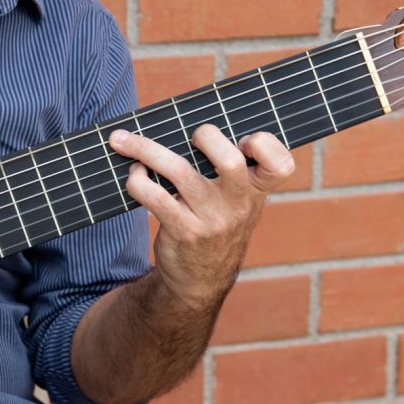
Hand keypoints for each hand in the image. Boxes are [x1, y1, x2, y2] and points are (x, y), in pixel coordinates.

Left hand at [108, 124, 294, 310]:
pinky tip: (135, 174)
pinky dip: (138, 179)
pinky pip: (154, 196)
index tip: (245, 139)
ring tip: (123, 141)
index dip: (266, 145)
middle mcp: (238, 204)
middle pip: (229, 160)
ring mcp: (211, 220)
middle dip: (206, 136)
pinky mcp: (183, 231)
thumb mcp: (236, 202)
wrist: (201, 280)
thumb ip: (228, 168)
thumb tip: (184, 123)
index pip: (280, 165)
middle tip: (191, 137)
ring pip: (178, 171)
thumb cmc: (215, 224)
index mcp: (256, 190)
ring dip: (145, 150)